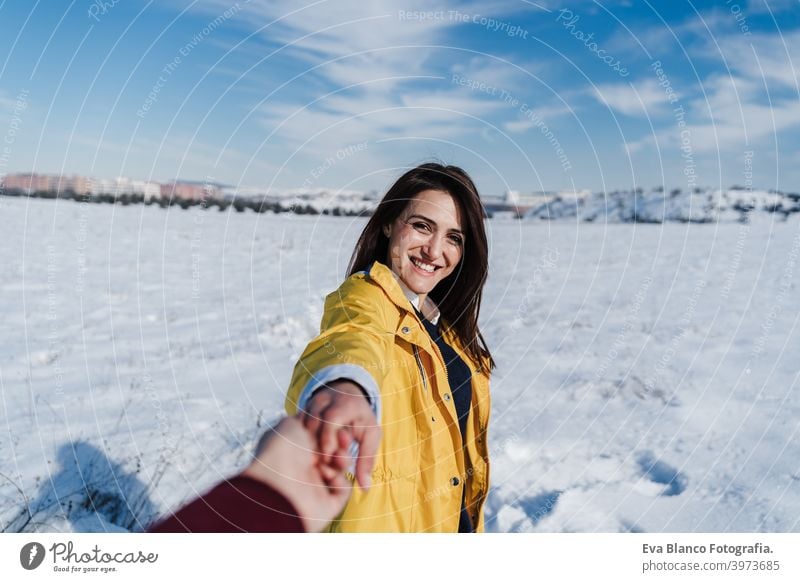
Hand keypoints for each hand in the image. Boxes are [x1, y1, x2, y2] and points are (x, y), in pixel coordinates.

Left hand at [241, 416, 352, 532]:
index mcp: (295, 450)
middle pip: (333, 453)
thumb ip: (307, 420)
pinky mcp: (326, 504)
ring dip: (342, 461)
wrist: (276, 485)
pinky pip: (343, 491)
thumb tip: (316, 422)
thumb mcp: (290, 424)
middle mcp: (303, 468)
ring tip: (337, 458)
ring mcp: (314, 486)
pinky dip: (342, 482)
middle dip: (341, 445)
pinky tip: (331, 476)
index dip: (333, 433)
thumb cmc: (279, 453)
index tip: (340, 427)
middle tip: (343, 439)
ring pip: (340, 470)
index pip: (322, 440)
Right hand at [302, 380, 380, 489]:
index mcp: (346, 403)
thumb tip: (365, 488)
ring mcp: (311, 402)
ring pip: (302, 423)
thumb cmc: (361, 419)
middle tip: (320, 461)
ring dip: (307, 442)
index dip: (328, 438)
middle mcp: (326, 399)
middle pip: (315, 421)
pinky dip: (300, 438)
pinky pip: (296, 424)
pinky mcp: (302, 408)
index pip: (332, 418)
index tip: (329, 458)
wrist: (348, 395)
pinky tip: (307, 450)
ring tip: (314, 457)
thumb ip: (366, 460)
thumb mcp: (371, 435)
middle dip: (316, 443)